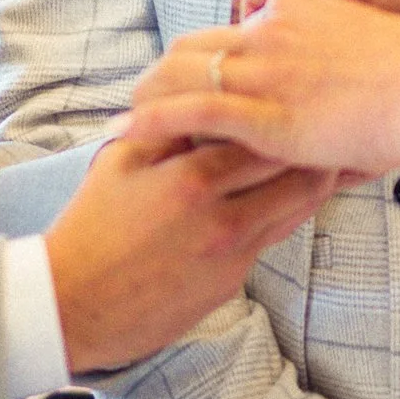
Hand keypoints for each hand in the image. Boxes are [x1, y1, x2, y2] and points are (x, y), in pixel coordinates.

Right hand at [45, 123, 334, 377]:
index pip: (263, 133)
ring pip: (298, 208)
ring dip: (314, 180)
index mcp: (192, 178)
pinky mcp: (233, 281)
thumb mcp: (120, 162)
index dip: (285, 114)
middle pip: (297, 172)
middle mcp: (222, 216)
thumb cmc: (92, 227)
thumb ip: (167, 126)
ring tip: (323, 155)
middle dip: (314, 146)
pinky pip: (275, 237)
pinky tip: (288, 193)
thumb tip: (206, 93)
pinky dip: (288, 211)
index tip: (297, 97)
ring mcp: (232, 253)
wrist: (72, 305)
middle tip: (326, 124)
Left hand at [130, 0, 399, 180]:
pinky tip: (126, 135)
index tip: (182, 76)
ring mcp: (265, 70)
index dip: (199, 56)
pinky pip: (191, 111)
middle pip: (192, 47)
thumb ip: (341, 64)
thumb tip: (337, 89)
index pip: (230, 31)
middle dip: (159, 75)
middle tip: (137, 100)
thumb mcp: (372, 53)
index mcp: (296, 15)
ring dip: (145, 99)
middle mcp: (270, 33)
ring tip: (119, 124)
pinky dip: (152, 121)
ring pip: (181, 74)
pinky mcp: (265, 111)